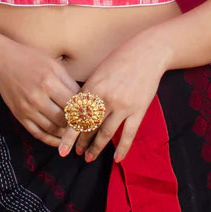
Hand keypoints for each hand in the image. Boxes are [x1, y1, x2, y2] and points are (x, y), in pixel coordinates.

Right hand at [0, 39, 81, 146]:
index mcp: (49, 81)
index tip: (91, 113)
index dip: (84, 110)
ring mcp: (28, 109)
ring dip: (65, 133)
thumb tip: (83, 99)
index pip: (73, 103)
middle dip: (76, 123)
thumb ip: (69, 82)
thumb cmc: (31, 59)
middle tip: (85, 125)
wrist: (2, 61)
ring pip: (53, 129)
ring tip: (75, 133)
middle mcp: (38, 97)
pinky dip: (51, 140)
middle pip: (64, 119)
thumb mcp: (53, 65)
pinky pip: (38, 134)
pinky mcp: (20, 116)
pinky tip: (60, 139)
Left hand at [58, 32, 169, 163]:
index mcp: (93, 86)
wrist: (147, 52)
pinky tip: (117, 159)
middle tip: (77, 152)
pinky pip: (129, 134)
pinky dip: (122, 148)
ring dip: (96, 147)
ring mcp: (123, 105)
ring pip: (106, 133)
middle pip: (89, 126)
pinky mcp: (139, 109)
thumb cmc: (121, 58)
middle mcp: (106, 97)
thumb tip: (77, 110)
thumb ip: (89, 90)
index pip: (77, 116)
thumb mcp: (99, 71)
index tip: (62, 149)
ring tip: (89, 157)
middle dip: (81, 142)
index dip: (69, 135)